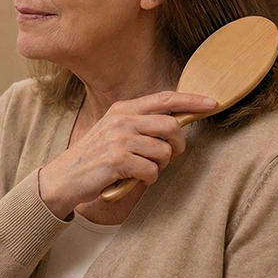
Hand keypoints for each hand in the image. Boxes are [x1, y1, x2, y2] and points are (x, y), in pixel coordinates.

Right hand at [37, 90, 216, 218]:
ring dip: (160, 165)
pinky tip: (132, 177)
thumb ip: (141, 125)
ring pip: (164, 151)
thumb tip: (176, 125)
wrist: (65, 177)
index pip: (164, 99)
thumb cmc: (96, 157)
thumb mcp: (115, 132)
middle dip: (178, 145)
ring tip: (142, 168)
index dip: (191, 100)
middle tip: (169, 156)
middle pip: (171, 125)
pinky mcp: (117, 160)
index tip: (211, 103)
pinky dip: (148, 178)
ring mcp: (119, 139)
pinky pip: (152, 170)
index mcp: (123, 109)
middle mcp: (122, 119)